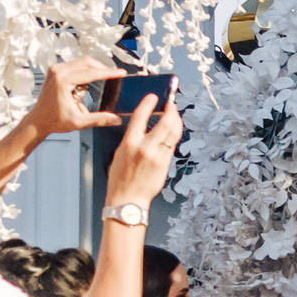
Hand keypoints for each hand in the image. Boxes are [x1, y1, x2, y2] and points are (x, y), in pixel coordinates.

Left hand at [22, 58, 127, 138]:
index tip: (122, 72)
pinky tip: (76, 92)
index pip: (92, 73)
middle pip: (88, 62)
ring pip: (82, 63)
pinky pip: (75, 66)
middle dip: (102, 70)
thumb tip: (117, 120)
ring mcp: (55, 69)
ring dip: (90, 75)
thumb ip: (99, 119)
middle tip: (113, 78)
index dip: (109, 73)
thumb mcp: (79, 122)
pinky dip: (82, 76)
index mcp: (63, 81)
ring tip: (81, 96)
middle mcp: (58, 71)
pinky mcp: (55, 70)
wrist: (38, 120)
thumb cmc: (55, 121)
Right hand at [101, 72, 182, 208]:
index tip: (153, 97)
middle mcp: (145, 148)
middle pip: (165, 122)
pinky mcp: (165, 164)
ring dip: (176, 121)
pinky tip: (172, 132)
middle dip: (171, 110)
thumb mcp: (120, 153)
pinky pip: (172, 145)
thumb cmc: (120, 179)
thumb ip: (133, 138)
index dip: (148, 103)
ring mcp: (158, 156)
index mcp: (130, 143)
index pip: (140, 116)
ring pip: (173, 133)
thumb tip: (144, 127)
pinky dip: (174, 135)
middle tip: (171, 105)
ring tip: (175, 116)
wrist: (128, 199)